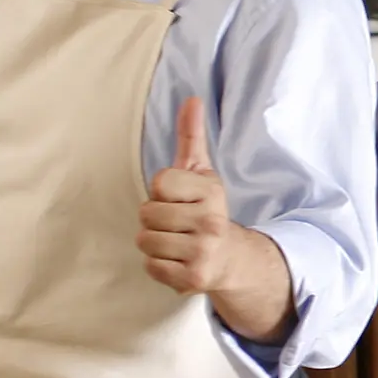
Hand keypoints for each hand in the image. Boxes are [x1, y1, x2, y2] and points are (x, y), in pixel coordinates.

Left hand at [139, 99, 291, 339]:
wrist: (231, 259)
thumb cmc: (205, 210)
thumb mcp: (201, 173)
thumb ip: (192, 136)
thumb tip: (191, 98)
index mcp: (211, 192)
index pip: (160, 182)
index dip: (162, 191)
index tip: (179, 198)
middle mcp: (211, 222)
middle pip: (148, 213)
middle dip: (155, 219)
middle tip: (176, 223)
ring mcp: (203, 252)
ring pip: (145, 240)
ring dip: (154, 243)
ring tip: (175, 242)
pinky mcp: (192, 278)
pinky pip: (150, 266)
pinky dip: (158, 265)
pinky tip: (176, 260)